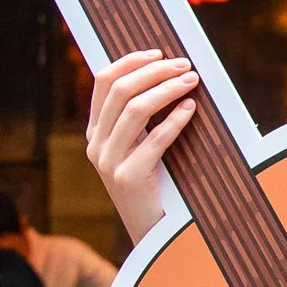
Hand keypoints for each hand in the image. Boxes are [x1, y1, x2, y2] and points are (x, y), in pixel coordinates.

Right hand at [87, 49, 198, 238]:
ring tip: (191, 81)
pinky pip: (153, 140)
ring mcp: (108, 162)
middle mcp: (95, 145)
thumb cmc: (156, 186)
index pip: (103, 81)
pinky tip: (191, 108)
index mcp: (95, 132)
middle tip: (184, 65)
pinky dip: (174, 120)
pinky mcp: (128, 179)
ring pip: (134, 110)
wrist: (153, 235)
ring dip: (167, 89)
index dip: (131, 61)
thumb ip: (143, 119)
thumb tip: (171, 74)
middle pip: (120, 90)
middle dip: (155, 71)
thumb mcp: (139, 149)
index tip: (159, 51)